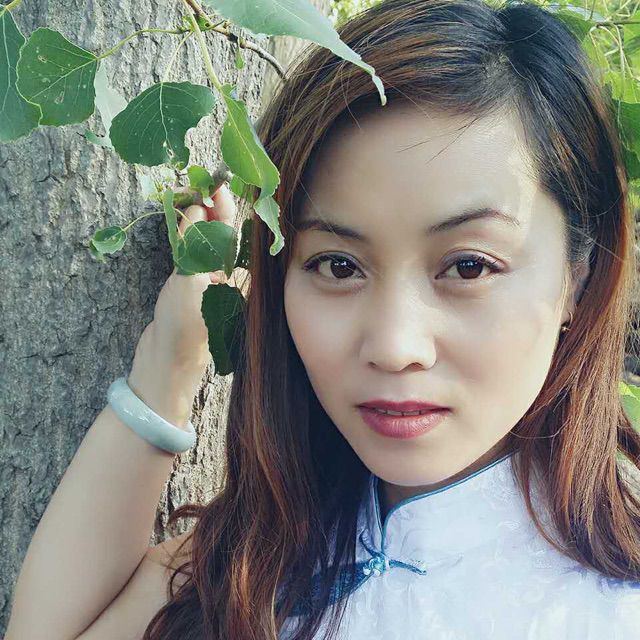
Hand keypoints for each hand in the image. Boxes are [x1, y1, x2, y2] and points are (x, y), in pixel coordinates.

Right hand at [139, 182, 246, 372]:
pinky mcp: (188, 284)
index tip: (217, 183)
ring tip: (190, 190)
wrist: (165, 361)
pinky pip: (189, 251)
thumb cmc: (183, 327)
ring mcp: (206, 279)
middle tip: (201, 179)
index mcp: (233, 274)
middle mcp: (223, 275)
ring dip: (196, 216)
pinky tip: (182, 216)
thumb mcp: (189, 282)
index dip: (224, 206)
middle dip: (211, 206)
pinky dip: (184, 233)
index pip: (231, 232)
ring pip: (203, 239)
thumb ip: (193, 246)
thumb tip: (197, 209)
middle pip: (219, 233)